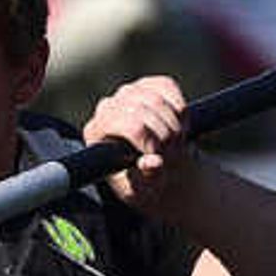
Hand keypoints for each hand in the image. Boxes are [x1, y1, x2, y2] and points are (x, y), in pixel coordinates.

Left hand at [84, 75, 199, 208]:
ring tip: (177, 144)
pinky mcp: (147, 84)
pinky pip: (168, 87)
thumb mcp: (143, 190)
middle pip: (142, 109)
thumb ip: (146, 178)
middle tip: (175, 153)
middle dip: (165, 134)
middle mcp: (107, 107)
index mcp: (96, 132)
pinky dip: (179, 109)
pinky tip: (179, 126)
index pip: (127, 124)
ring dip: (174, 124)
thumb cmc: (143, 183)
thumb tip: (153, 163)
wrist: (158, 169)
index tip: (161, 158)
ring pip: (157, 98)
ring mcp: (126, 93)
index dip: (150, 139)